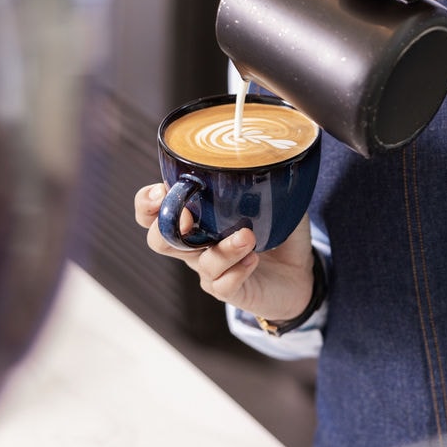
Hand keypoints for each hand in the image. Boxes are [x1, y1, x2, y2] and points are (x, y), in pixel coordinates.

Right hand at [134, 183, 316, 321]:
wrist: (298, 276)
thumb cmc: (279, 234)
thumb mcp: (274, 201)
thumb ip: (268, 180)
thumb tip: (272, 155)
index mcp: (198, 218)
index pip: (155, 210)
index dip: (147, 202)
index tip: (163, 190)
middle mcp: (197, 246)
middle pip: (158, 240)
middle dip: (163, 227)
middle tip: (187, 217)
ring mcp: (212, 270)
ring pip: (199, 262)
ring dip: (222, 249)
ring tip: (248, 236)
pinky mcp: (230, 291)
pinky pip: (222, 284)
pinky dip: (237, 271)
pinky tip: (253, 259)